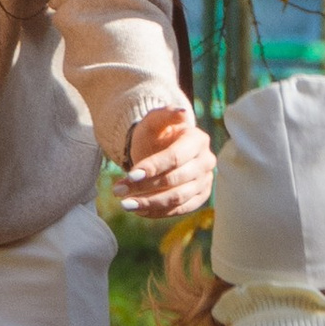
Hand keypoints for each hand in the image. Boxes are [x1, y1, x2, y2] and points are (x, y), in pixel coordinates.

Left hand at [118, 99, 213, 218]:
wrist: (160, 149)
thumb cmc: (156, 134)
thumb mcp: (154, 121)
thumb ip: (165, 114)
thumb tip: (182, 113)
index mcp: (198, 140)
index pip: (175, 157)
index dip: (153, 168)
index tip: (130, 175)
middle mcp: (206, 161)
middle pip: (175, 180)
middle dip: (145, 187)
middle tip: (118, 191)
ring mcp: (205, 181)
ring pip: (178, 198)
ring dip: (149, 203)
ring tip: (125, 204)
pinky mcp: (199, 197)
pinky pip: (180, 209)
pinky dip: (158, 212)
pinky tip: (138, 210)